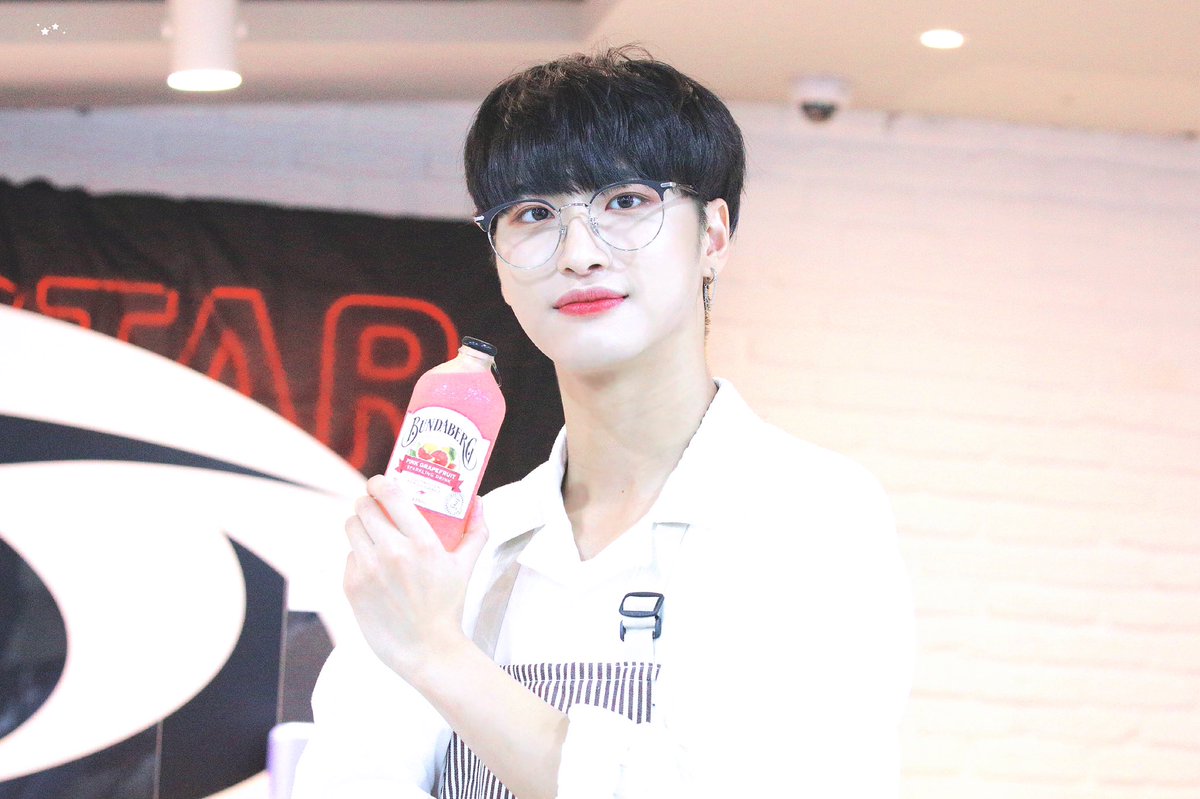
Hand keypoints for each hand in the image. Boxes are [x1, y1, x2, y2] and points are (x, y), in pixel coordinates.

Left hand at [342, 475, 488, 678]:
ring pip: (351, 528)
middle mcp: (392, 552)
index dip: (379, 482)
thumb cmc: (448, 606)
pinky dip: (359, 556)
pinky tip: (373, 566)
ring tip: (371, 533)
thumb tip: (479, 502)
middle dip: (368, 503)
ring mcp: (369, 569)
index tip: (380, 482)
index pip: (390, 494)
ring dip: (360, 526)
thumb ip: (475, 531)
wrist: (427, 649)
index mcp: (422, 543)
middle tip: (376, 508)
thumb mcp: (466, 566)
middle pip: (363, 507)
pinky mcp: (352, 586)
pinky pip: (349, 556)